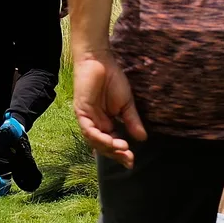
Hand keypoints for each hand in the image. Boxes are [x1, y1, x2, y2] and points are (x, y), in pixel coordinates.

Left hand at [72, 52, 146, 166]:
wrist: (100, 61)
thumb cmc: (112, 79)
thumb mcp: (126, 104)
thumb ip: (132, 121)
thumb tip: (142, 139)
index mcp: (105, 123)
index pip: (112, 143)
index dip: (121, 154)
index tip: (132, 162)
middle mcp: (95, 123)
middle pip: (102, 146)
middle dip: (115, 154)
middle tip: (129, 159)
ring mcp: (87, 119)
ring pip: (94, 141)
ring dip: (108, 148)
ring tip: (123, 149)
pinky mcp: (81, 112)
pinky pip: (88, 130)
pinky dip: (99, 138)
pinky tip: (111, 141)